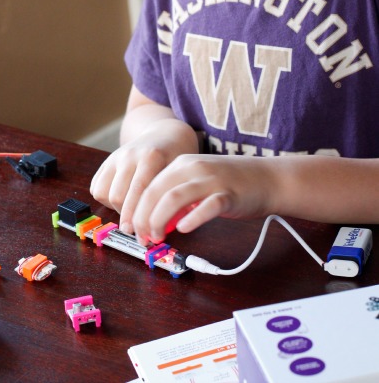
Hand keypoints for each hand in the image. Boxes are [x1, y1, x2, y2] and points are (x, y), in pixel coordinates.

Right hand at [90, 118, 198, 232]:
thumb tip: (162, 228)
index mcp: (151, 157)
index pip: (139, 193)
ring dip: (115, 208)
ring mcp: (115, 156)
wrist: (165, 133)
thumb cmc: (176, 157)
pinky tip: (123, 200)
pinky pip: (96, 187)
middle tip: (137, 231)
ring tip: (131, 211)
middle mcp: (129, 155)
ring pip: (103, 193)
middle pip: (117, 196)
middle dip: (126, 219)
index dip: (139, 218)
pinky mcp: (107, 161)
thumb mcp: (179, 172)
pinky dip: (106, 199)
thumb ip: (169, 195)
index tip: (143, 236)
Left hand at [131, 153, 276, 243]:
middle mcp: (193, 168)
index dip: (137, 209)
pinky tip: (184, 229)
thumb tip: (154, 221)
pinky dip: (192, 219)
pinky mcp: (229, 195)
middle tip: (143, 238)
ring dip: (159, 220)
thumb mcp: (197, 183)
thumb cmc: (231, 184)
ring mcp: (211, 180)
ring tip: (157, 237)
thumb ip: (176, 197)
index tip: (133, 229)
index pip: (148, 186)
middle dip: (143, 218)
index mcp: (182, 164)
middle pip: (156, 192)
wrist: (268, 178)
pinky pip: (207, 206)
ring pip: (174, 198)